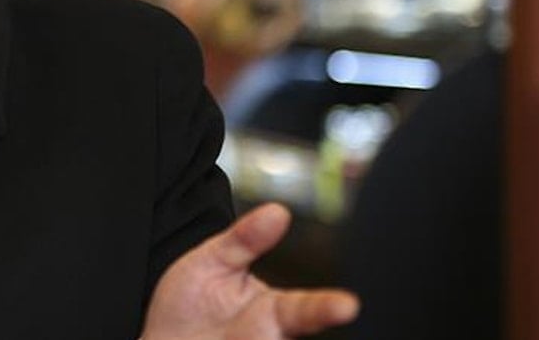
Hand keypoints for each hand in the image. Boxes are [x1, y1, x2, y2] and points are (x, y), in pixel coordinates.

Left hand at [142, 203, 358, 338]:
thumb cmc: (189, 305)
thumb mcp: (212, 262)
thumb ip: (243, 240)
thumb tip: (278, 211)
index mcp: (270, 311)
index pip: (306, 309)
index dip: (327, 308)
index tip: (349, 305)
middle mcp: (266, 336)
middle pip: (296, 328)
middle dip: (318, 318)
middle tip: (344, 310)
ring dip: (266, 338)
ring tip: (243, 331)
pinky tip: (224, 337)